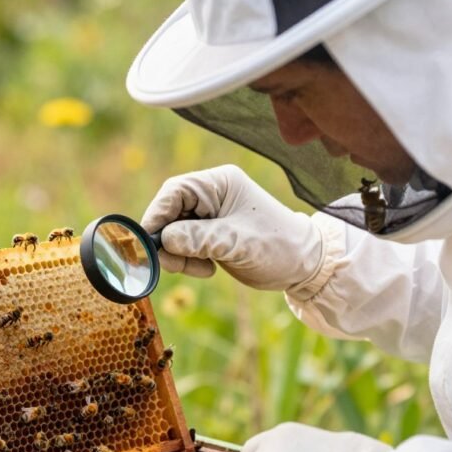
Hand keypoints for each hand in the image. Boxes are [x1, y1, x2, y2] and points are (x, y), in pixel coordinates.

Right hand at [140, 165, 323, 290]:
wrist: (303, 265)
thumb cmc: (276, 246)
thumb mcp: (235, 242)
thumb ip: (196, 238)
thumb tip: (162, 240)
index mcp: (219, 183)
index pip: (175, 192)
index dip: (158, 214)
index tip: (148, 240)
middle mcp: (211, 195)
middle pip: (170, 212)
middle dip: (168, 239)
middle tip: (172, 263)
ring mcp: (209, 216)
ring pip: (173, 233)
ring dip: (178, 254)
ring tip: (201, 268)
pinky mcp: (209, 235)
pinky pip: (183, 246)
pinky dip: (187, 261)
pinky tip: (209, 268)